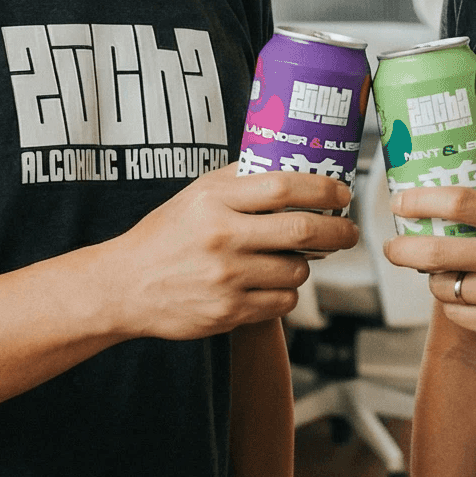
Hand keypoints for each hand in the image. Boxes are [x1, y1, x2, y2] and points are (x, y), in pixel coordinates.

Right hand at [100, 164, 356, 340]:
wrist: (126, 285)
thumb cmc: (168, 234)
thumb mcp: (197, 194)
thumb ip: (240, 179)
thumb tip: (293, 164)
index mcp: (214, 200)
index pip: (283, 186)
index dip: (322, 188)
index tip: (342, 192)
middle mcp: (222, 237)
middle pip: (302, 230)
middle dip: (339, 230)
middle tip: (349, 230)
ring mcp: (226, 277)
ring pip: (297, 270)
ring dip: (303, 265)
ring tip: (287, 259)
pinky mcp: (229, 311)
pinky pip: (283, 302)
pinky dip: (284, 292)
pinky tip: (267, 283)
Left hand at [383, 174, 475, 356]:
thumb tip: (473, 163)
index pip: (457, 202)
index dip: (419, 200)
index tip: (400, 201)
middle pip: (434, 252)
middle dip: (401, 248)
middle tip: (393, 246)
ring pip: (442, 287)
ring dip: (434, 278)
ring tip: (443, 270)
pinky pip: (459, 314)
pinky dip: (455, 303)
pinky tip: (468, 293)